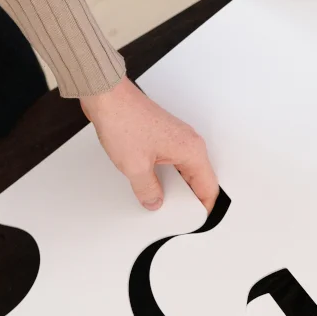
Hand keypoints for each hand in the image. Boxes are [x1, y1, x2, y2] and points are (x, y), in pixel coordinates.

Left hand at [81, 76, 218, 210]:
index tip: (193, 219)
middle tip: (173, 211)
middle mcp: (189, 143)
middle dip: (186, 198)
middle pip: (198, 180)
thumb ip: (147, 190)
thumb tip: (154, 201)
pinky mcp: (164, 136)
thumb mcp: (135, 167)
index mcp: (191, 150)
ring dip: (173, 185)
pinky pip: (172, 162)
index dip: (202, 208)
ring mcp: (177, 138)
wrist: (107, 96)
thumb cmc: (123, 119)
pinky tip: (150, 181)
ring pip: (184, 171)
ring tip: (158, 195)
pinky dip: (165, 174)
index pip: (209, 188)